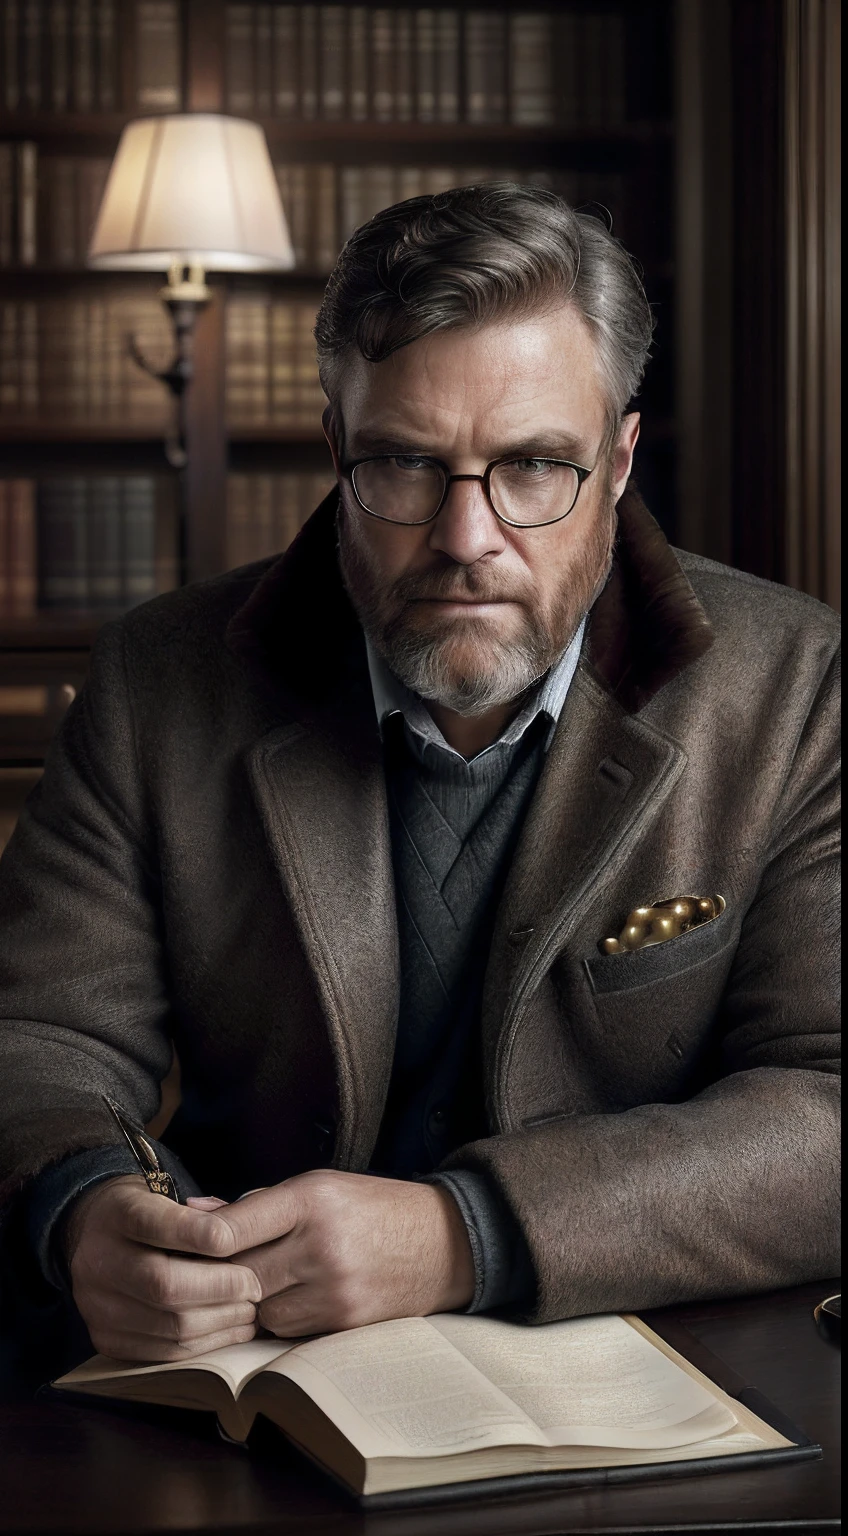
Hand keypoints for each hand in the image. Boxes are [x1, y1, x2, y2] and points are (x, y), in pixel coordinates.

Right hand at [66, 1176, 261, 1362]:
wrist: (99, 1236)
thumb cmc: (152, 1213)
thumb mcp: (171, 1194)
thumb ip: (206, 1214)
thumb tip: (246, 1239)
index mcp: (118, 1213)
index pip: (157, 1224)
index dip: (204, 1236)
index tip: (239, 1245)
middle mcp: (98, 1259)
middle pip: (164, 1284)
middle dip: (222, 1289)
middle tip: (255, 1287)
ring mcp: (96, 1304)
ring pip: (170, 1325)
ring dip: (221, 1322)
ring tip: (249, 1311)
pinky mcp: (105, 1338)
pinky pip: (164, 1352)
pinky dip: (204, 1343)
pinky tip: (228, 1329)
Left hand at [186, 1170, 474, 1336]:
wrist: (443, 1242)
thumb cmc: (372, 1207)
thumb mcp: (319, 1186)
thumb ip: (256, 1205)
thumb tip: (193, 1213)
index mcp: (311, 1199)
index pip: (233, 1228)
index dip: (198, 1242)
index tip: (177, 1245)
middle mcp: (320, 1244)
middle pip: (238, 1275)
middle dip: (220, 1276)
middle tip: (201, 1272)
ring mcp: (334, 1288)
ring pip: (258, 1308)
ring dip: (250, 1300)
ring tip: (261, 1280)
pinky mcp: (344, 1321)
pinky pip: (287, 1328)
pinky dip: (280, 1316)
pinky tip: (291, 1297)